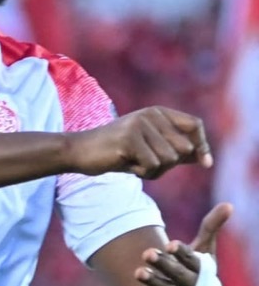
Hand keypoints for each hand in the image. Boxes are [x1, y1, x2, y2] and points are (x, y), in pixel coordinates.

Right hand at [67, 107, 210, 179]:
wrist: (79, 152)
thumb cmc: (116, 152)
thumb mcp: (149, 149)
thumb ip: (175, 150)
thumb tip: (206, 159)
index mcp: (157, 112)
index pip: (195, 125)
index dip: (203, 145)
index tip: (205, 164)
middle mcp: (151, 114)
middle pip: (184, 147)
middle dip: (170, 164)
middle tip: (146, 163)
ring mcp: (139, 125)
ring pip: (169, 159)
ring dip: (154, 170)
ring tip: (134, 163)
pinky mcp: (129, 139)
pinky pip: (152, 165)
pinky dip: (142, 172)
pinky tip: (126, 165)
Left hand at [135, 203, 229, 285]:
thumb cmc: (199, 270)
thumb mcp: (205, 249)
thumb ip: (211, 227)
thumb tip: (228, 204)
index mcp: (202, 268)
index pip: (193, 260)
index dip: (182, 253)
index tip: (171, 245)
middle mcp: (193, 284)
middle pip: (179, 275)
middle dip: (164, 265)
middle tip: (146, 253)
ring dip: (154, 282)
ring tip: (138, 272)